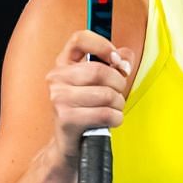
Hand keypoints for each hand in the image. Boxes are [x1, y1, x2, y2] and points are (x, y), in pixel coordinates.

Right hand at [46, 29, 131, 163]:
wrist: (70, 143)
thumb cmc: (86, 111)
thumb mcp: (99, 83)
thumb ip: (114, 64)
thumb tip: (125, 56)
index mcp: (64, 64)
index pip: (80, 39)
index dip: (102, 45)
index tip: (115, 59)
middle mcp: (57, 78)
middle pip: (100, 71)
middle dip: (118, 84)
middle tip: (118, 94)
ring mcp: (59, 98)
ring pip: (105, 94)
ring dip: (118, 104)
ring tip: (112, 109)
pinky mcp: (66, 118)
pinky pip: (105, 113)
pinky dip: (116, 118)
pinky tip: (110, 121)